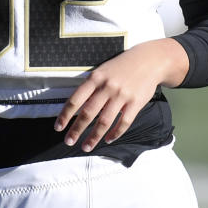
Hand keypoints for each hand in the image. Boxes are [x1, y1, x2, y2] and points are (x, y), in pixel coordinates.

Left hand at [55, 38, 187, 152]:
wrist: (150, 60)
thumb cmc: (122, 66)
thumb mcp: (103, 70)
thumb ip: (91, 87)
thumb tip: (76, 107)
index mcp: (96, 78)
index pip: (76, 99)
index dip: (65, 115)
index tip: (58, 127)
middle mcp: (108, 87)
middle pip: (88, 113)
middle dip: (76, 130)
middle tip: (69, 141)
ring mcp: (122, 96)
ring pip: (104, 121)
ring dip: (94, 137)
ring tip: (86, 147)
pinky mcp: (136, 103)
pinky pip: (123, 123)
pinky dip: (115, 134)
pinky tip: (107, 139)